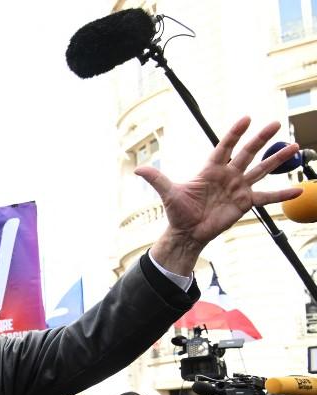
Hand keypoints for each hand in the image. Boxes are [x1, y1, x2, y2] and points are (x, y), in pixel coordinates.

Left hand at [140, 118, 301, 274]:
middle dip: (261, 139)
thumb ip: (157, 179)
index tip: (246, 118)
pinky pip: (267, 197)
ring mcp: (238, 188)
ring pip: (261, 170)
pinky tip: (299, 188)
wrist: (187, 232)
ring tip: (295, 148)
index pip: (224, 147)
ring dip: (277, 160)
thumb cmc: (178, 212)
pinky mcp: (245, 203)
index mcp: (211, 169)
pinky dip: (282, 194)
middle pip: (247, 153)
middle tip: (275, 123)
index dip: (235, 133)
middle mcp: (228, 175)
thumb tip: (138, 169)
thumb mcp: (168, 194)